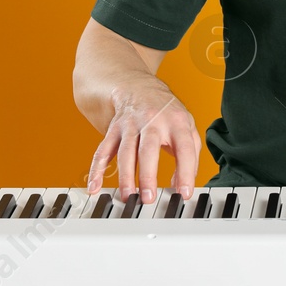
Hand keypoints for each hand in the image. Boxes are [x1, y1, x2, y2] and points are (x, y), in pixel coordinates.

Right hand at [85, 80, 200, 203]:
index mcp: (176, 122)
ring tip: (128, 196)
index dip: (185, 172)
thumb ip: (191, 155)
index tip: (184, 193)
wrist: (139, 87)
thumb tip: (182, 184)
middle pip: (148, 149)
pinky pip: (103, 151)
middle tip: (148, 198)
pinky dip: (97, 170)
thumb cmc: (167, 112)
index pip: (184, 149)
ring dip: (125, 176)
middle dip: (148, 176)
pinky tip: (95, 186)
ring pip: (125, 152)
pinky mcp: (114, 130)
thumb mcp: (188, 126)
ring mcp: (130, 125)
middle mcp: (153, 121)